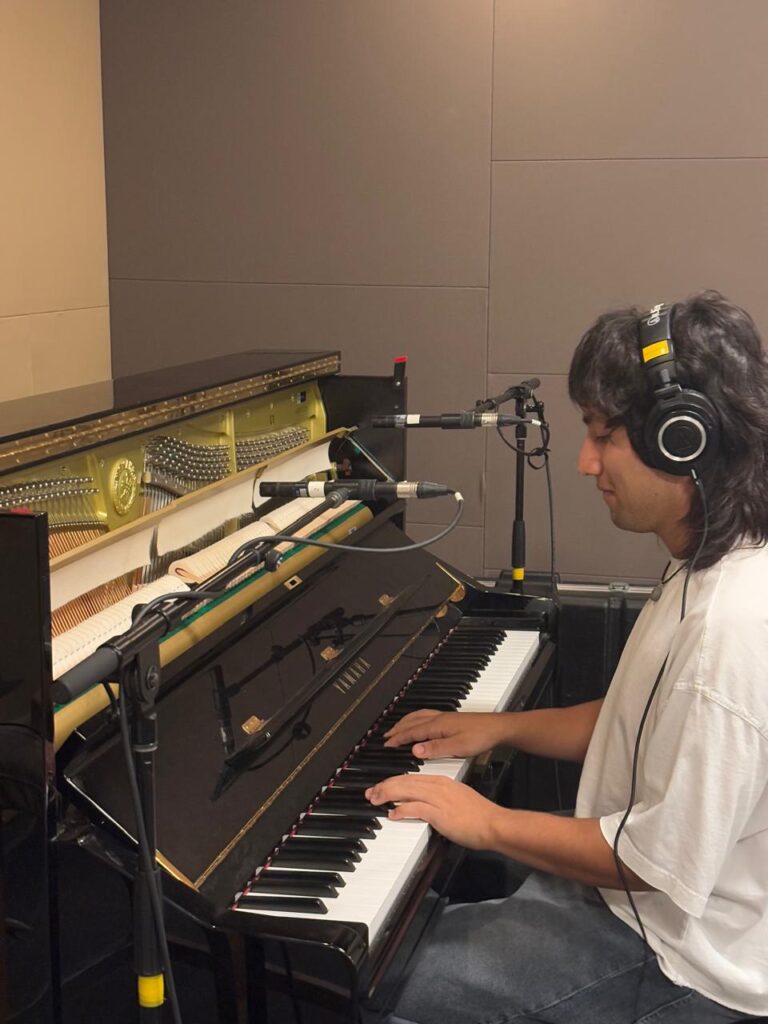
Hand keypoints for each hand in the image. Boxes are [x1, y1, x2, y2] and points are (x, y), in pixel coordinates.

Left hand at [366, 774, 500, 849]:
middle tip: (371, 793)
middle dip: (385, 786)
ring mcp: (438, 798)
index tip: (382, 786)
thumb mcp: (457, 799)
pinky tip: (392, 814)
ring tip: (375, 800)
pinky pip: (414, 808)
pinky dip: (401, 810)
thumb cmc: (479, 815)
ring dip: (387, 795)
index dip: (393, 781)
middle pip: (404, 781)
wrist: (493, 823)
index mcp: (442, 781)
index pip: (411, 777)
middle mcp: (438, 786)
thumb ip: (441, 798)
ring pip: (405, 791)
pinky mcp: (438, 813)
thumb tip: (426, 805)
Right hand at [383, 710, 505, 758]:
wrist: (497, 728)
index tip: (386, 744)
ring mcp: (444, 717)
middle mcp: (438, 719)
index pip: (412, 732)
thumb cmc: (480, 737)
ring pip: (418, 717)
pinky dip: (416, 718)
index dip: (398, 738)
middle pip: (412, 722)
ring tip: (397, 728)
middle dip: (397, 729)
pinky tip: (420, 722)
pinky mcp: (451, 718)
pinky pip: (426, 715)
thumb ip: (435, 748)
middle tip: (385, 736)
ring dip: (405, 722)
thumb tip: (414, 750)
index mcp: (437, 726)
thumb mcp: (457, 747)